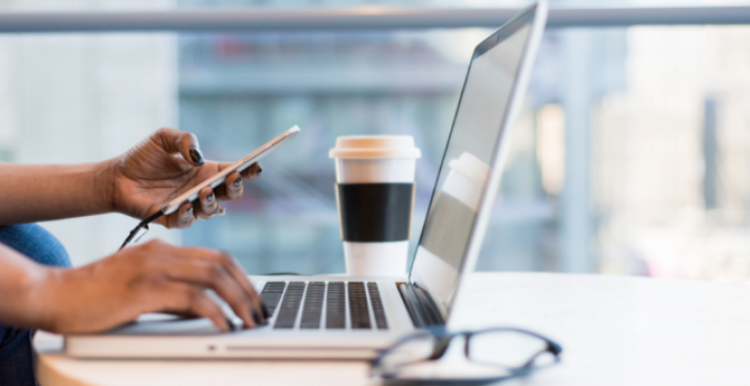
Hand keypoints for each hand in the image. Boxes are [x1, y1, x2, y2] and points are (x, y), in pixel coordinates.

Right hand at [36, 240, 264, 332]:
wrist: (53, 294)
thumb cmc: (93, 296)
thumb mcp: (140, 289)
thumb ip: (172, 294)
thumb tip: (204, 310)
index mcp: (162, 250)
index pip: (216, 256)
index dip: (242, 277)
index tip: (254, 298)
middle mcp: (162, 253)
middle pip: (222, 263)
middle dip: (248, 289)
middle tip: (259, 312)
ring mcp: (153, 268)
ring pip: (213, 277)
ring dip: (238, 300)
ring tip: (249, 321)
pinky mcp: (144, 289)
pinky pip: (192, 298)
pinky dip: (215, 312)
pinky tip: (224, 326)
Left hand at [107, 128, 262, 227]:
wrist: (115, 177)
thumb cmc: (142, 157)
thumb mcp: (163, 138)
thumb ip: (184, 140)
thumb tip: (198, 157)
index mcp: (205, 171)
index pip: (233, 172)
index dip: (247, 170)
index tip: (256, 165)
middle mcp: (201, 190)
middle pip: (230, 194)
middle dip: (236, 187)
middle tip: (233, 178)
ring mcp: (189, 206)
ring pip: (212, 210)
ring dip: (212, 202)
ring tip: (205, 191)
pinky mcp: (171, 219)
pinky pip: (186, 221)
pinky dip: (188, 214)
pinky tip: (185, 204)